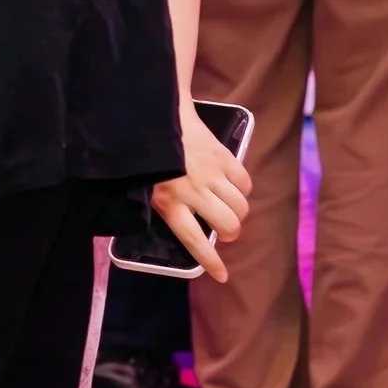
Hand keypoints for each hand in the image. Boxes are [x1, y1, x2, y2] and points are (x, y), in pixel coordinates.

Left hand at [150, 107, 252, 282]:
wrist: (155, 112)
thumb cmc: (144, 153)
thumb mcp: (142, 183)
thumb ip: (161, 204)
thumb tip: (177, 224)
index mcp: (168, 200)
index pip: (193, 240)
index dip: (210, 261)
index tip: (222, 275)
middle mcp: (193, 190)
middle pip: (229, 225)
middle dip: (230, 233)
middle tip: (223, 230)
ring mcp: (211, 173)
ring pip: (241, 207)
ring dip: (238, 212)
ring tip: (228, 208)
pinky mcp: (223, 156)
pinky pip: (245, 182)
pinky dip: (243, 188)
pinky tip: (233, 186)